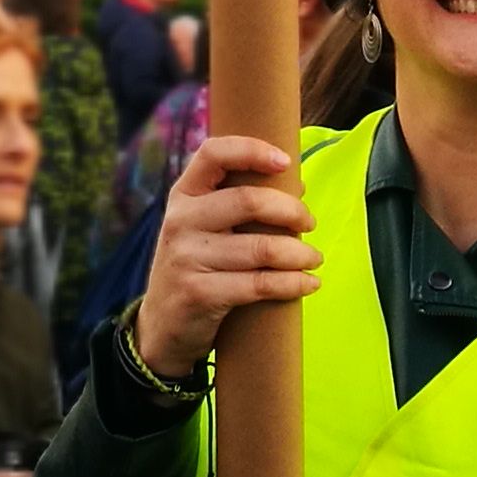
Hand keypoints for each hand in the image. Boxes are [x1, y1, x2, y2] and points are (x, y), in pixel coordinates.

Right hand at [137, 132, 321, 381]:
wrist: (162, 326)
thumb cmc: (196, 267)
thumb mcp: (202, 228)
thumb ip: (237, 204)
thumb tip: (296, 185)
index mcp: (183, 195)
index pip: (213, 154)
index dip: (252, 150)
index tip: (285, 162)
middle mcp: (181, 221)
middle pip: (248, 201)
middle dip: (291, 211)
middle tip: (309, 223)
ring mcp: (187, 258)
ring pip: (261, 248)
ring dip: (299, 253)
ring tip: (314, 258)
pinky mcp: (200, 293)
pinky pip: (260, 284)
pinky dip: (293, 283)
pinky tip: (309, 283)